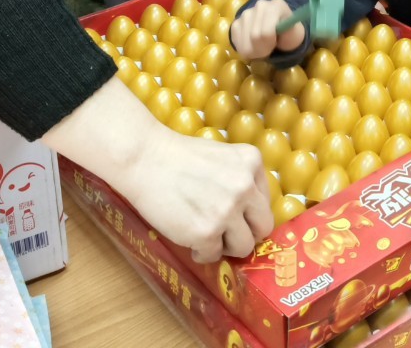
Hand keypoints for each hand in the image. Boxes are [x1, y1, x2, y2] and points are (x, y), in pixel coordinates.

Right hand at [43, 78, 270, 263]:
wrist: (145, 159)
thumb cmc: (179, 157)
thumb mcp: (223, 156)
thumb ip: (241, 178)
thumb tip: (250, 212)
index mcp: (252, 163)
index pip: (265, 201)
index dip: (250, 212)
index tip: (236, 216)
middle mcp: (246, 187)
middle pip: (263, 227)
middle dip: (246, 233)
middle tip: (227, 233)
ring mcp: (228, 211)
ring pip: (243, 246)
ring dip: (225, 246)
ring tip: (206, 236)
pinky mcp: (206, 232)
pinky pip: (213, 255)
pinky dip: (202, 252)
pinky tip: (189, 239)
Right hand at [230, 0, 305, 60]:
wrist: (279, 29)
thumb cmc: (288, 33)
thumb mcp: (296, 35)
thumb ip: (288, 33)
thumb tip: (278, 31)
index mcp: (277, 5)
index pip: (266, 32)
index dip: (270, 44)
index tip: (275, 45)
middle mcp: (259, 5)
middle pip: (254, 37)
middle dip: (262, 49)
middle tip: (269, 47)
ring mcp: (246, 13)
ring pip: (244, 42)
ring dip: (253, 50)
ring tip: (262, 45)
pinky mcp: (236, 22)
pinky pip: (236, 41)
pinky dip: (245, 48)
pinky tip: (253, 43)